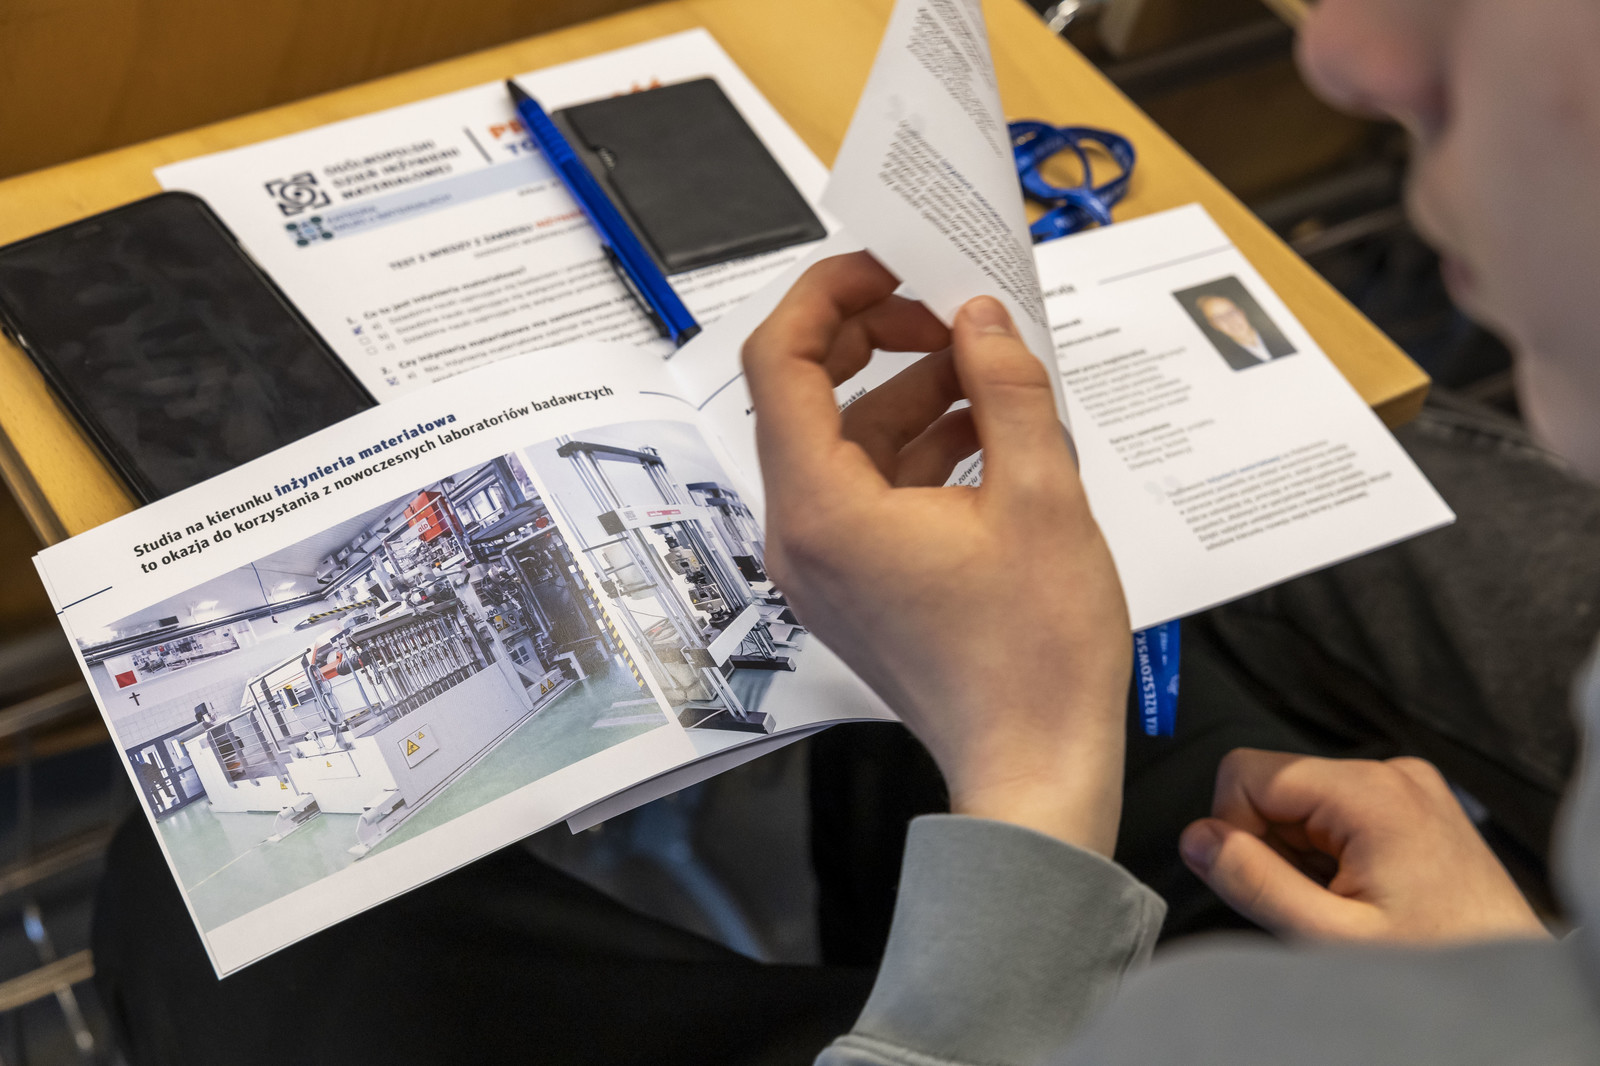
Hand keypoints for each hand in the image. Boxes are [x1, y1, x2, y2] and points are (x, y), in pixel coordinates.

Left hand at [741, 252, 1131, 855]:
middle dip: (872, 337)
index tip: (889, 265)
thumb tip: (982, 318)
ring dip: (909, 392)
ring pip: (844, 441)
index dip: (827, 293)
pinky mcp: (852, 582)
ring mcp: (822, 563)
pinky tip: (988, 431)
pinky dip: (917, 448)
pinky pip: (868, 487)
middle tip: (946, 313)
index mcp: (822, 508)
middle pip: (802, 394)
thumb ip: (1007, 388)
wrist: (1036, 766)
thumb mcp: (1042, 496)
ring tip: (991, 375)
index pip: (776, 361)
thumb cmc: (1037, 656)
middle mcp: (801, 534)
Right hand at [1180, 749, 1548, 942]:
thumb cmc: (1437, 963)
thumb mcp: (1329, 935)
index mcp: (1369, 791)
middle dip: (1273, 845)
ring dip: (1302, 853)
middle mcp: (1390, 773)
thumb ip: (1253, 881)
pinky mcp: (1412, 802)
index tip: (1263, 880)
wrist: (1509, 987)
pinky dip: (1330, 853)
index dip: (1233, 829)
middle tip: (1313, 902)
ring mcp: (1406, 785)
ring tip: (1344, 902)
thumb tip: (1196, 839)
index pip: (1246, 771)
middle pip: (1275, 786)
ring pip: (1301, 802)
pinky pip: (1334, 811)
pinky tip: (1361, 891)